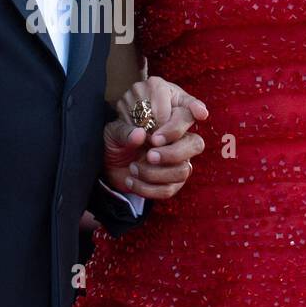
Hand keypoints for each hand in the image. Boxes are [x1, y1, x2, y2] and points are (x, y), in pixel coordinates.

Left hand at [104, 76, 206, 199]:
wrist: (110, 164)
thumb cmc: (118, 140)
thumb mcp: (114, 132)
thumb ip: (125, 131)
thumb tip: (140, 134)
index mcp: (171, 121)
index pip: (187, 116)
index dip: (178, 126)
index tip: (155, 138)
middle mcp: (181, 141)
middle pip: (195, 144)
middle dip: (173, 153)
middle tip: (150, 155)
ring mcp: (180, 163)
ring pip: (182, 171)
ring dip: (154, 173)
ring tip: (133, 168)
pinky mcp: (172, 184)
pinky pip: (168, 190)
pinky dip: (147, 188)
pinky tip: (131, 180)